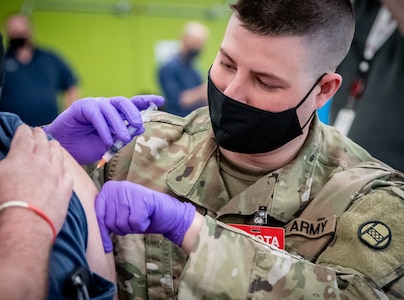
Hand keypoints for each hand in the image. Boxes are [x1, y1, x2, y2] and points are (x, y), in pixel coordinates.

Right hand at [0, 125, 72, 231]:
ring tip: (51, 144)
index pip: (24, 136)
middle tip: (37, 133)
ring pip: (58, 154)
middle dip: (39, 135)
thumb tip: (6, 163)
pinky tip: (62, 168)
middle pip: (43, 142)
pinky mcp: (66, 189)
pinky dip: (63, 167)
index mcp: (21, 156)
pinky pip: (67, 173)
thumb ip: (3, 165)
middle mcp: (42, 162)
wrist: (25, 226)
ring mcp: (56, 175)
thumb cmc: (4, 203)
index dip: (23, 130)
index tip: (23, 129)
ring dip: (53, 147)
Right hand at [44, 95, 164, 163]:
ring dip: (119, 124)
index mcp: (115, 114)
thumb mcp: (110, 143)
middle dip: (134, 113)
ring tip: (123, 139)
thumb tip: (137, 129)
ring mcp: (93, 104)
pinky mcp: (81, 106)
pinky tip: (107, 139)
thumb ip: (122, 136)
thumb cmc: (87, 147)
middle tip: (138, 126)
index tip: (161, 100)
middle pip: (123, 102)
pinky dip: (104, 127)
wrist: (65, 150)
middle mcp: (106, 106)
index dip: (146, 101)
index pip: (133, 104)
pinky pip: (96, 114)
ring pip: (110, 108)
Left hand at [95, 181, 195, 252]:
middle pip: (110, 222)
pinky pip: (135, 222)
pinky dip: (141, 226)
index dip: (101, 232)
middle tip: (133, 221)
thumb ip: (105, 217)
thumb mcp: (119, 214)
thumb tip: (86, 234)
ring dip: (132, 227)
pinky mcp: (142, 198)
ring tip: (140, 218)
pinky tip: (147, 217)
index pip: (97, 215)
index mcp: (108, 189)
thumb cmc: (141, 216)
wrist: (167, 213)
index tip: (106, 246)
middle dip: (122, 228)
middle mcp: (117, 187)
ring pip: (122, 223)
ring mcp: (130, 191)